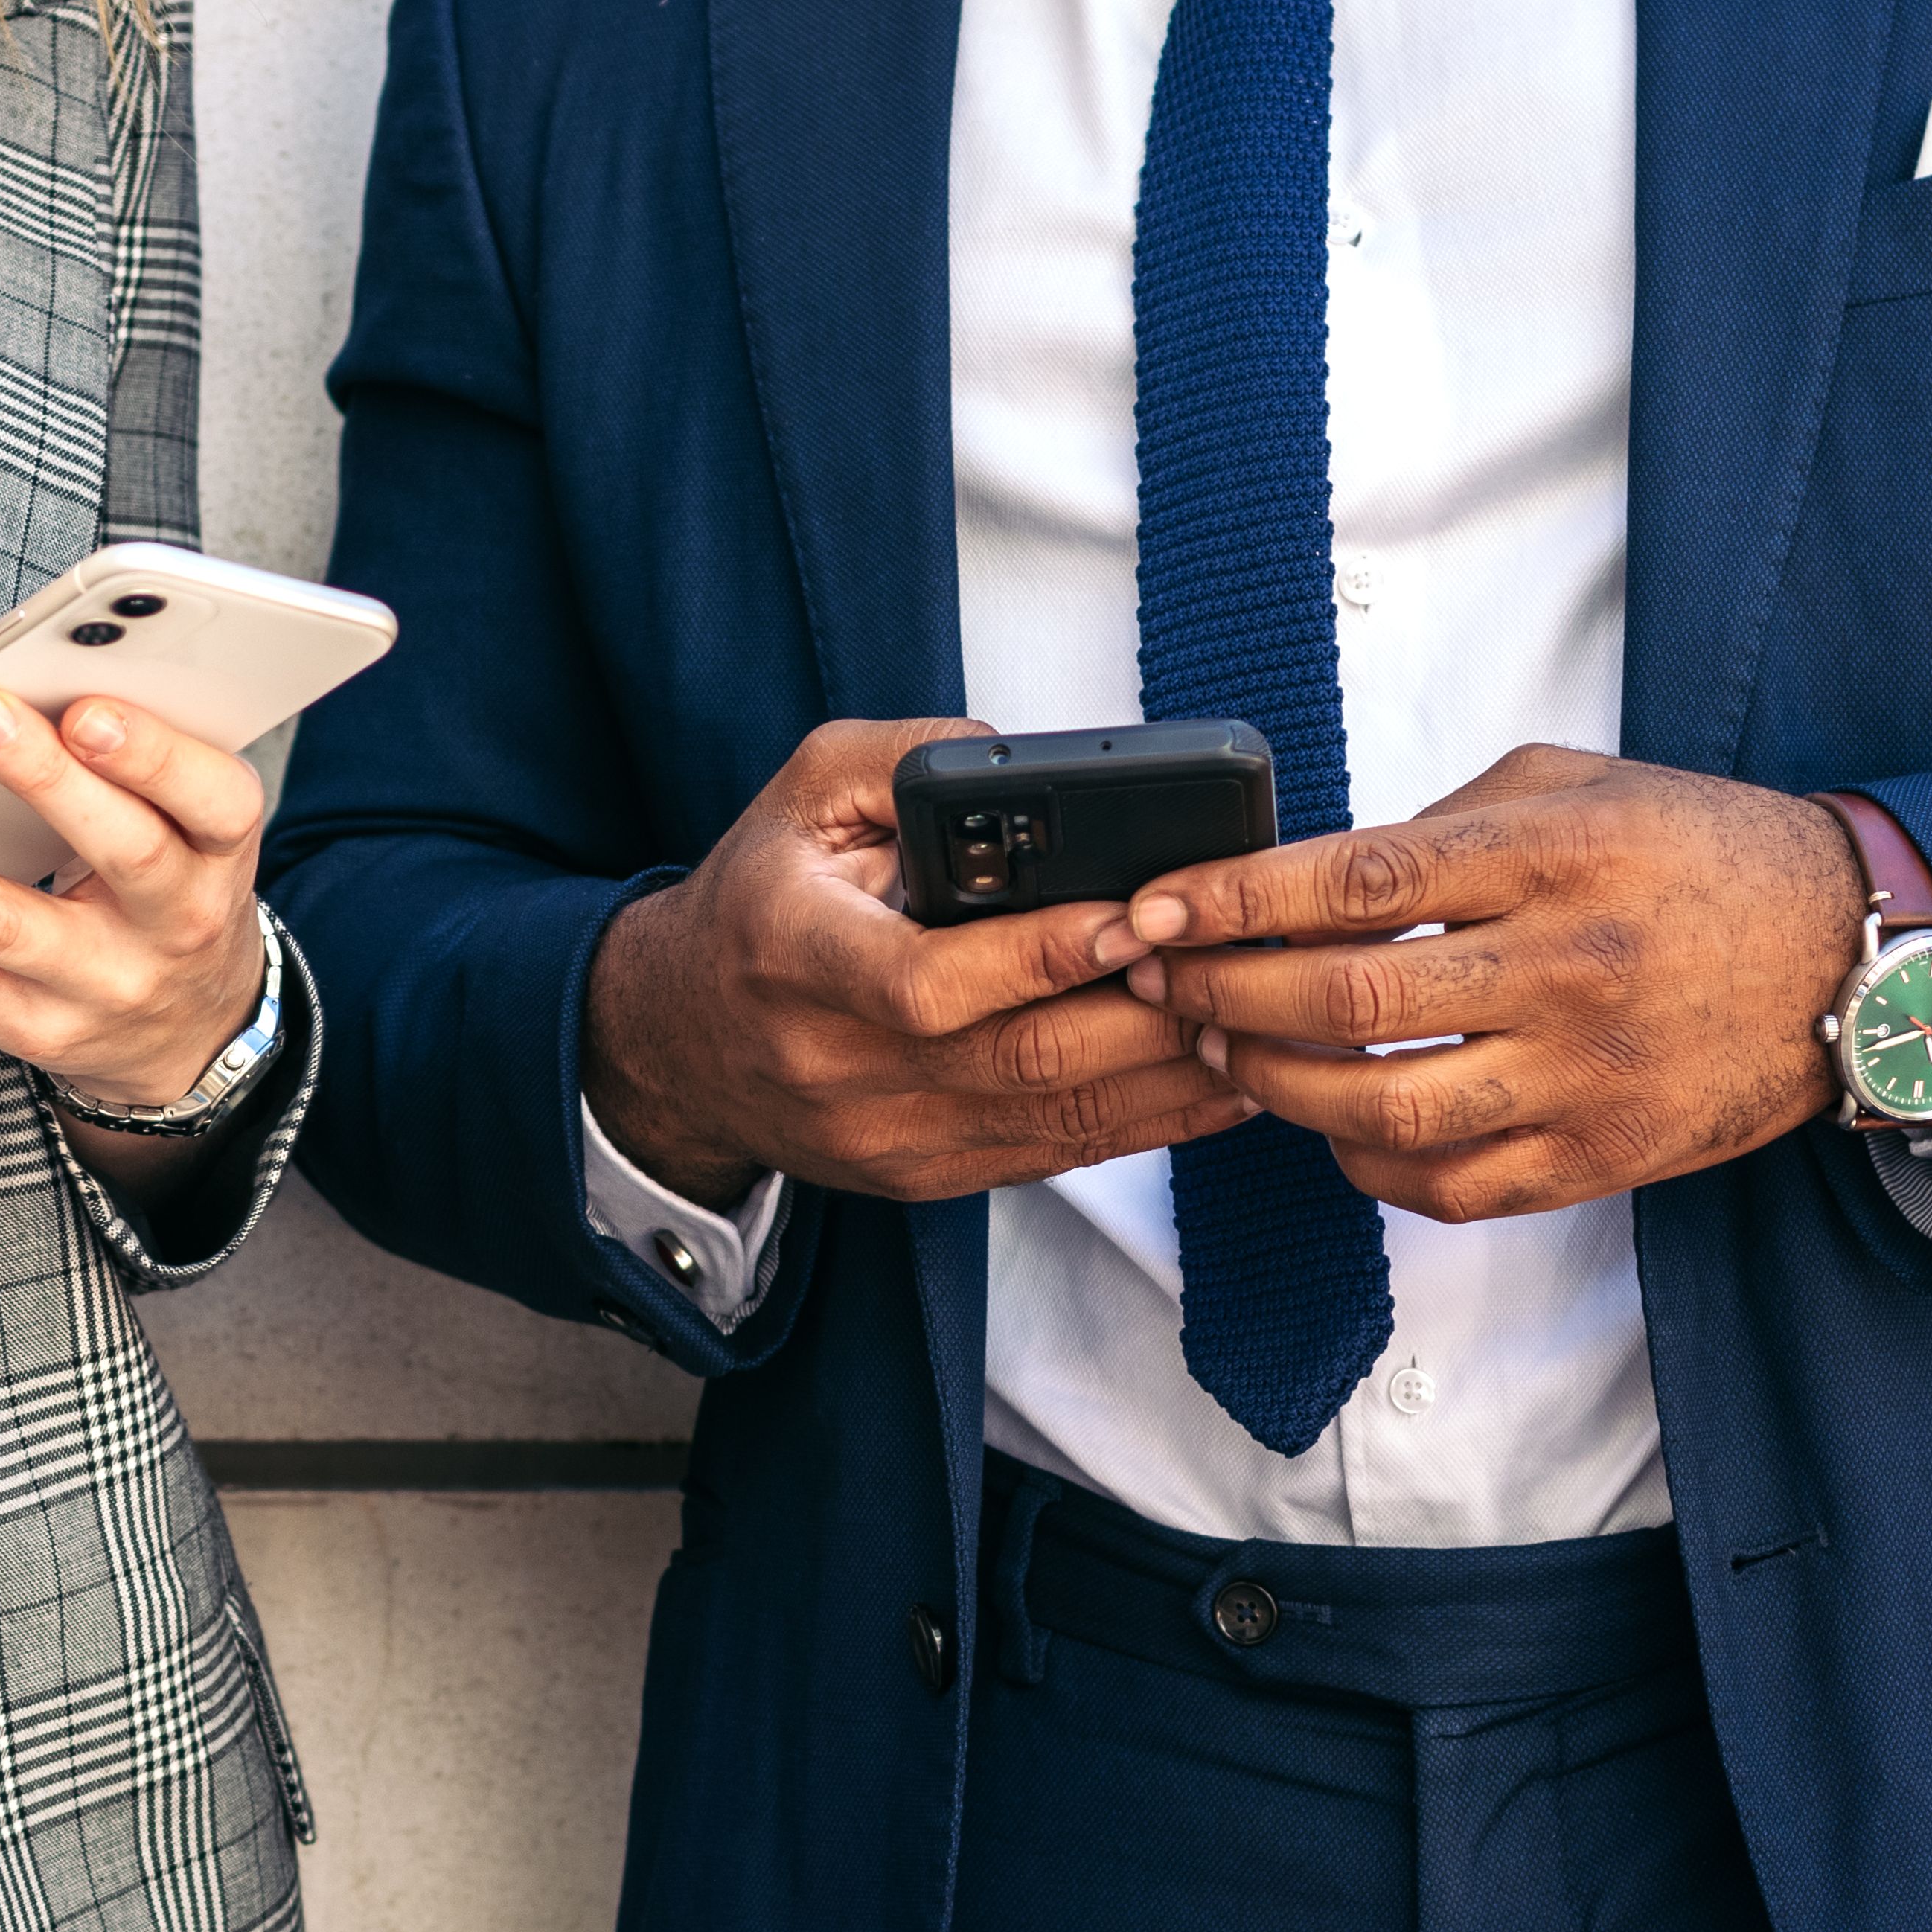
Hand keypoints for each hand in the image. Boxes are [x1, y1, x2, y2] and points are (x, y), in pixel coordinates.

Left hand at [0, 689, 270, 1188]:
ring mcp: (95, 989)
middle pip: (114, 853)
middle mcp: (171, 924)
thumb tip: (28, 667)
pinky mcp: (24, 1032)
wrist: (187, 1032)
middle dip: (39, 778)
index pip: (212, 799)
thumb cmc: (170, 888)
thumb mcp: (190, 817)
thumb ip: (134, 749)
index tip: (88, 708)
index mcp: (219, 852)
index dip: (152, 755)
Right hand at [583, 719, 1260, 1210]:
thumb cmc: (756, 906)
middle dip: (1145, 1014)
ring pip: (1051, 1118)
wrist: (677, 1042)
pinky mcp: (922, 1173)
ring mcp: (882, 1131)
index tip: (1138, 914)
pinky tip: (1217, 1086)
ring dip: (1167, 1078)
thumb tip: (1014, 758)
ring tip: (1254, 1024)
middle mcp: (836, 1059)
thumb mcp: (801, 795)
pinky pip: (1050, 1157)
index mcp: (799, 953)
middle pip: (1018, 1058)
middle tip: (1236, 966)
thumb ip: (903, 758)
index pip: (931, 979)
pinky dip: (1146, 1125)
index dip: (1044, 954)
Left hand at [1124, 744, 1869, 1223]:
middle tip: (1159, 980)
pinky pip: (1447, 1188)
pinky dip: (1361, 1165)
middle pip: (1345, 1000)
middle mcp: (1564, 969)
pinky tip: (1326, 1123)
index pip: (1356, 881)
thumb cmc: (1699, 854)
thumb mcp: (1579, 786)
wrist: (1851, 952)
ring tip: (1222, 1052)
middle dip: (1221, 994)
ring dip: (1272, 1087)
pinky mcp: (1600, 1157)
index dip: (1235, 898)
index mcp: (1551, 858)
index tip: (1156, 905)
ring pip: (1381, 1109)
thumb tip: (1312, 875)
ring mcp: (1583, 1075)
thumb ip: (1445, 819)